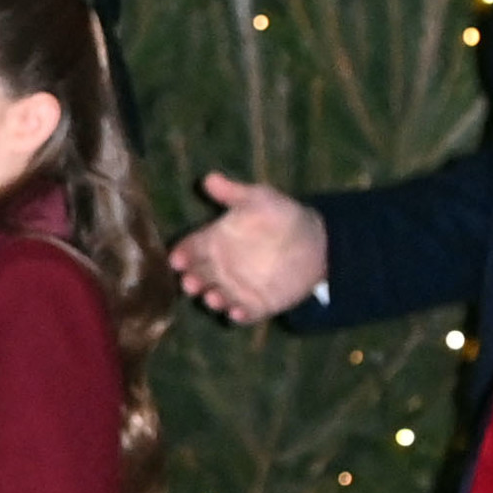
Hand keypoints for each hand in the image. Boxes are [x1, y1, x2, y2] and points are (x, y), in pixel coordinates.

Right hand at [170, 172, 328, 322]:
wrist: (315, 240)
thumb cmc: (281, 215)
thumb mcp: (258, 198)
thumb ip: (232, 193)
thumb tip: (208, 177)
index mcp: (216, 240)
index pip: (191, 248)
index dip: (182, 253)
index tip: (176, 259)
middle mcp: (222, 266)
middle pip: (198, 276)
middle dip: (191, 281)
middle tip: (190, 282)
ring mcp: (237, 287)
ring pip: (217, 297)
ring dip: (212, 299)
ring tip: (213, 298)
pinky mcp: (257, 304)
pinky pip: (243, 313)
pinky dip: (238, 315)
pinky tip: (236, 313)